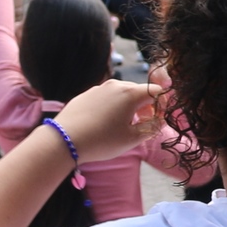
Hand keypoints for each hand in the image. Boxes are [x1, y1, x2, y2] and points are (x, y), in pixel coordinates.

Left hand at [50, 79, 166, 162]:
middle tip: (144, 124)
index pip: (157, 91)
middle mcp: (116, 85)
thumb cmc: (102, 141)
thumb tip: (159, 120)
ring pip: (121, 94)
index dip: (163, 104)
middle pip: (139, 91)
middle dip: (146, 106)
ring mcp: (99, 88)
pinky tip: (104, 124)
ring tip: (123, 126)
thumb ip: (152, 128)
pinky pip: (106, 98)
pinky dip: (112, 107)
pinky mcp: (86, 94)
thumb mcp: (132, 139)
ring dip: (129, 107)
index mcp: (131, 93)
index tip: (160, 118)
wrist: (64, 140)